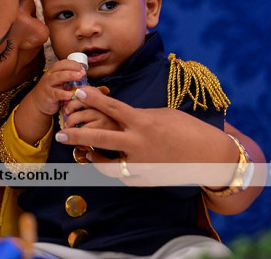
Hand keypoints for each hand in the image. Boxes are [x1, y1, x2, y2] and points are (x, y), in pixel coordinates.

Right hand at [26, 59, 85, 115]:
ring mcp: (47, 85)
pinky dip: (63, 94)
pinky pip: (55, 93)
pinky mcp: (48, 95)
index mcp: (53, 71)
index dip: (73, 64)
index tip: (82, 68)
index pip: (63, 63)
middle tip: (83, 72)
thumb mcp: (59, 82)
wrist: (38, 103)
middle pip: (60, 67)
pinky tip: (70, 95)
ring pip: (57, 77)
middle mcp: (49, 76)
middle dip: (72, 68)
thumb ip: (68, 78)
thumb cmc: (52, 91)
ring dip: (69, 76)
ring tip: (79, 77)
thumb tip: (83, 75)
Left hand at [54, 86, 239, 185]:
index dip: (93, 99)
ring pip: (106, 165)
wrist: (210, 157)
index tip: (78, 92)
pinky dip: (112, 169)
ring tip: (83, 152)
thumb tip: (119, 115)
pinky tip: (105, 163)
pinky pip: (121, 175)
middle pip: (100, 139)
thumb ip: (138, 116)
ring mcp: (141, 164)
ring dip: (92, 158)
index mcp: (143, 122)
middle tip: (60, 133)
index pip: (112, 108)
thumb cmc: (188, 129)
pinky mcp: (145, 179)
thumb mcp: (162, 115)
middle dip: (77, 135)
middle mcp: (139, 144)